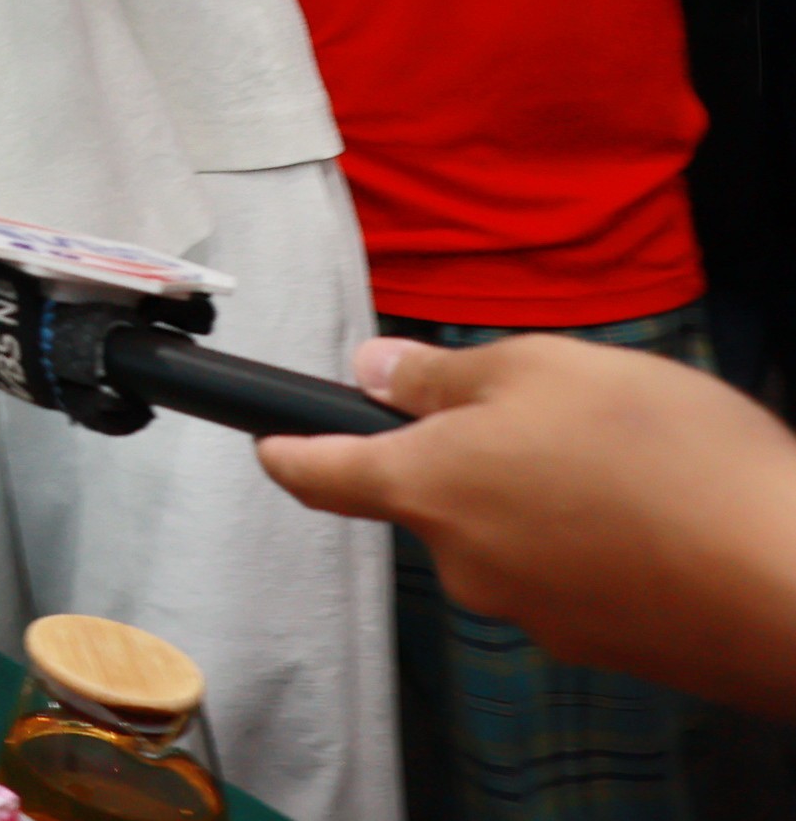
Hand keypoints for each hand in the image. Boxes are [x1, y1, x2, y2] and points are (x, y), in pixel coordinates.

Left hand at [258, 334, 795, 714]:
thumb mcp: (546, 369)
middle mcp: (462, 563)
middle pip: (436, 500)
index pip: (323, 475)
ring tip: (632, 461)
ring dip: (545, 498)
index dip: (289, 452)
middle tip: (557, 413)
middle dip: (475, 456)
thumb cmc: (666, 457)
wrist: (788, 580)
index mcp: (429, 488)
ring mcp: (531, 614)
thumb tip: (372, 373)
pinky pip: (573, 578)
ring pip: (510, 536)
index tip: (270, 444)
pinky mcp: (598, 646)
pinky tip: (659, 515)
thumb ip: (445, 375)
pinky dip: (597, 544)